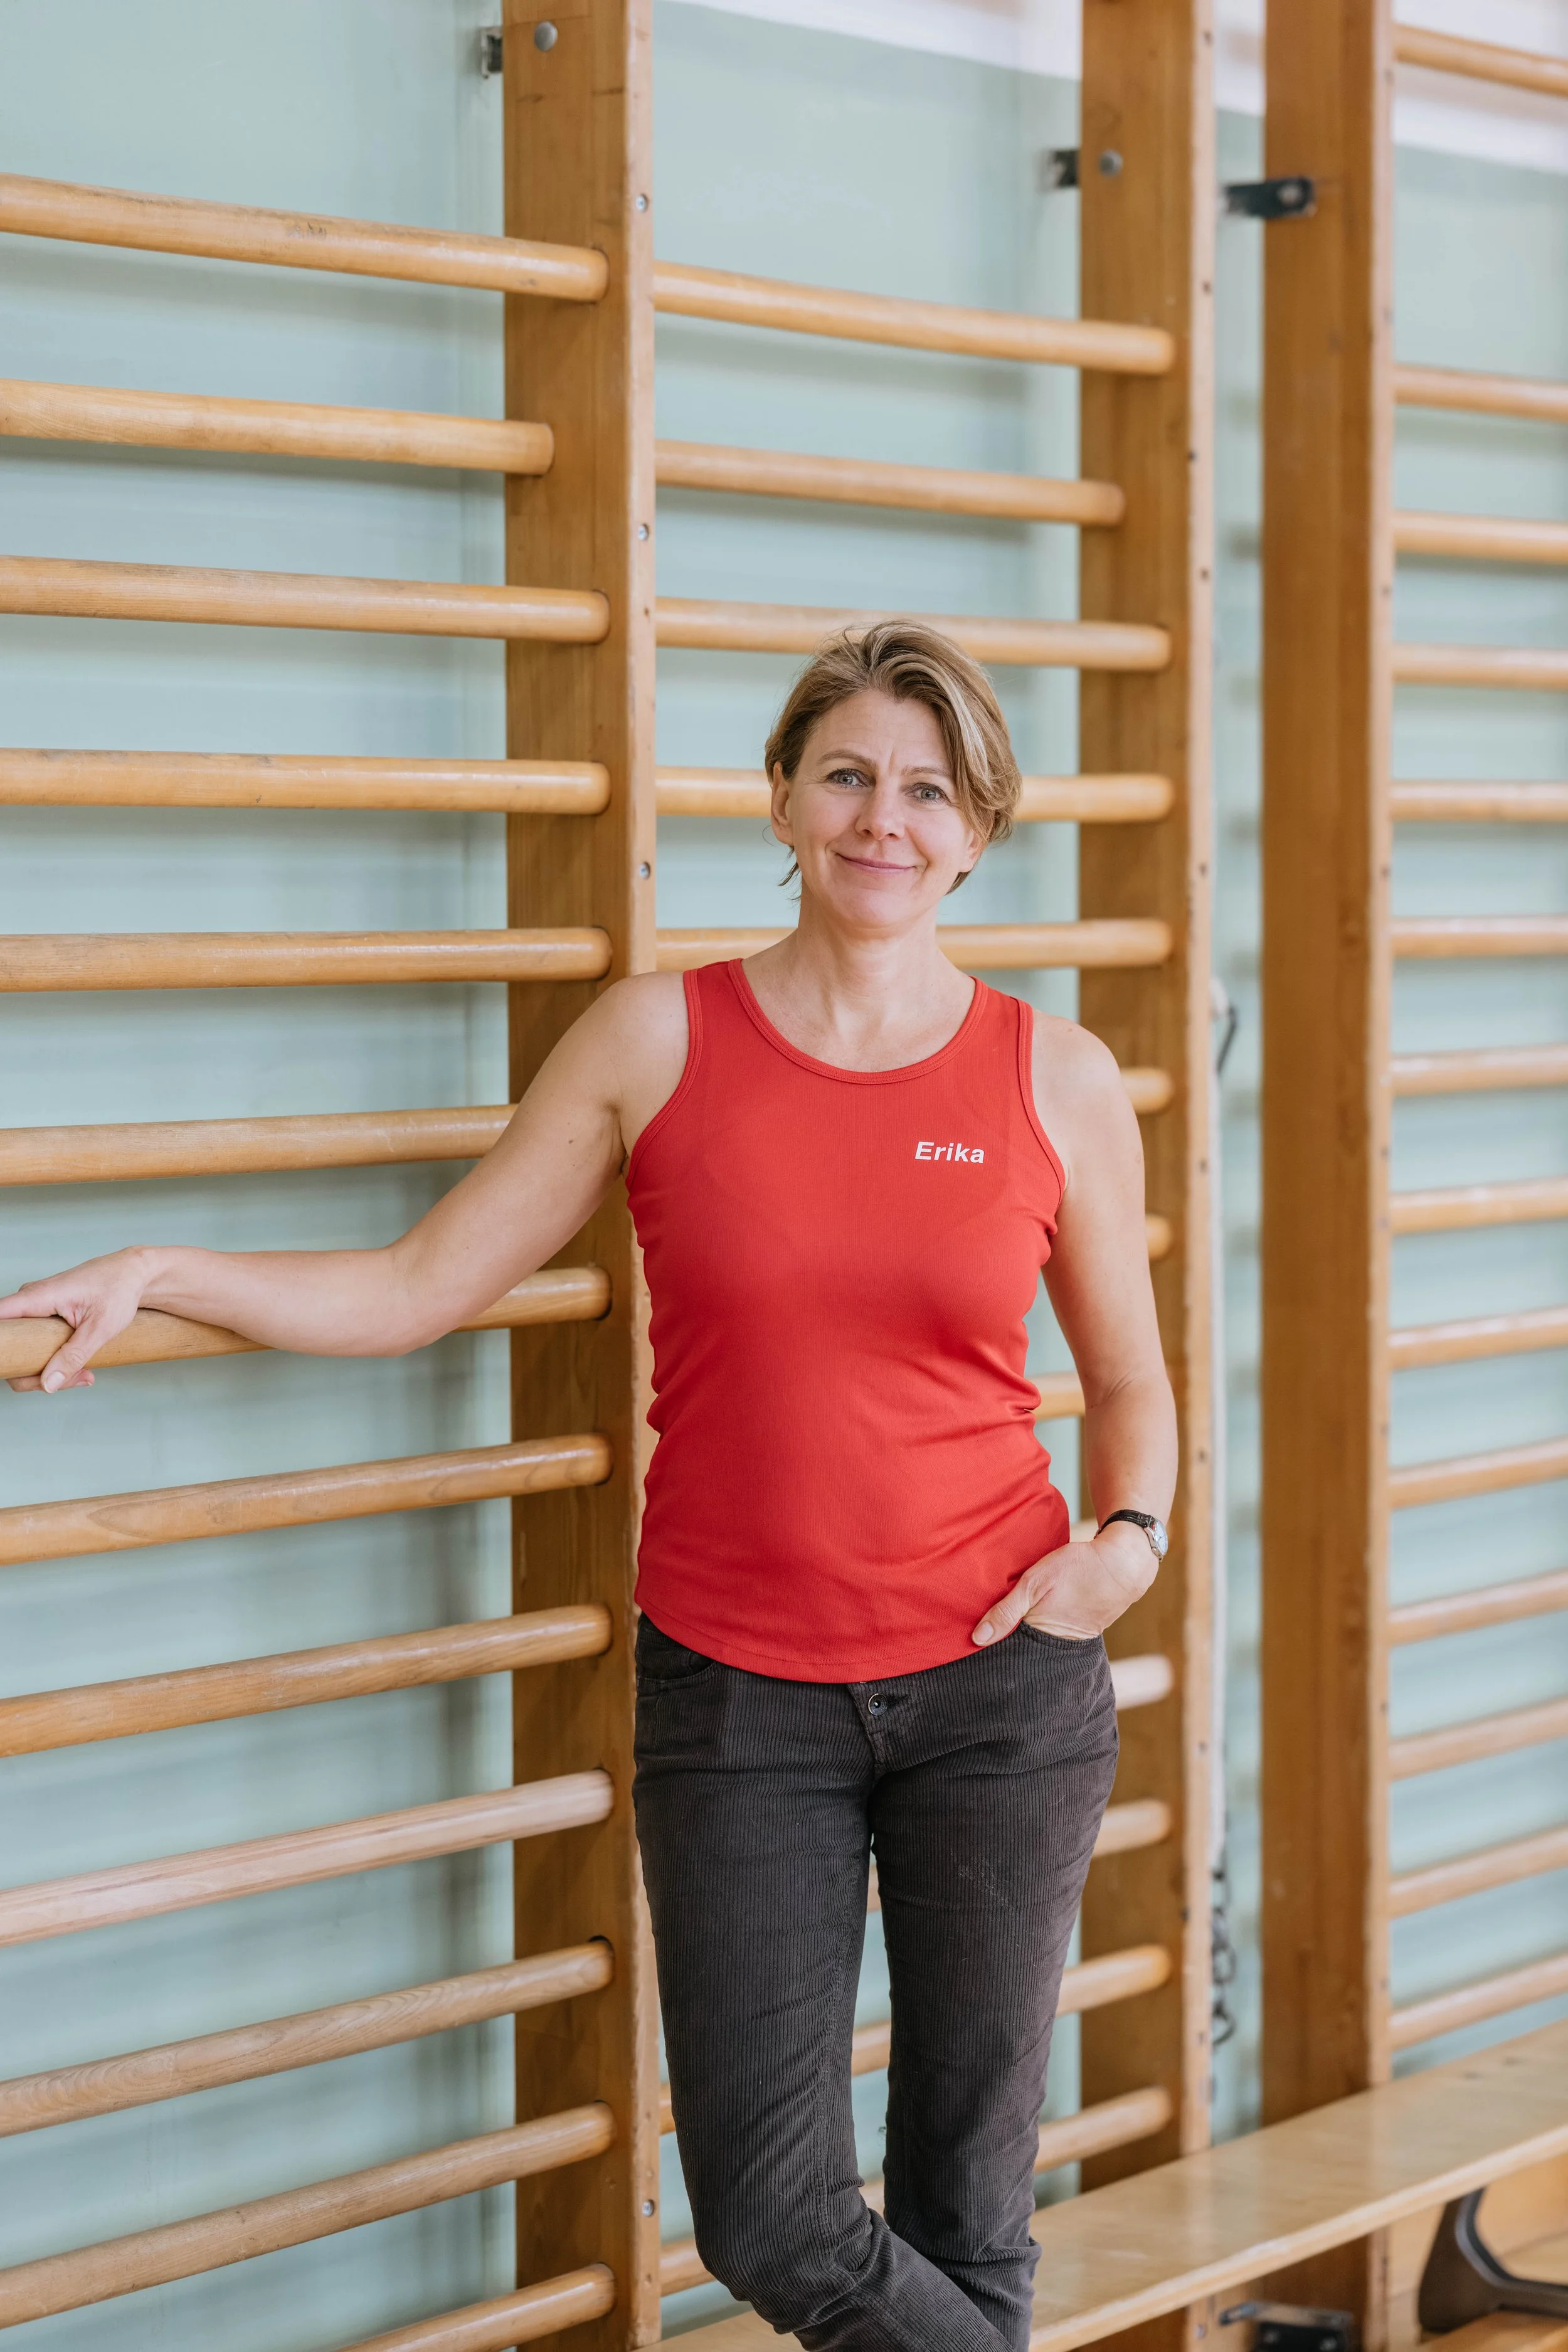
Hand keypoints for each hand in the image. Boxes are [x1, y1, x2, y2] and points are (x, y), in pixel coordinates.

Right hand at [0, 1247, 154, 1392]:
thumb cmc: (119, 1288)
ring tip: (85, 1374)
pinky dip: (57, 1362)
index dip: (3, 1348)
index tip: (17, 1366)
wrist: (134, 1274)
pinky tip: (81, 1369)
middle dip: (36, 1373)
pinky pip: (38, 1346)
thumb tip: (48, 1384)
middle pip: (12, 1348)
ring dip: (51, 1371)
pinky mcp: (45, 1318)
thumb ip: (73, 1356)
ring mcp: (36, 1310)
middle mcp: (30, 1301)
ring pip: (26, 1351)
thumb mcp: (100, 1327)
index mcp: (37, 1296)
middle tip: (73, 1379)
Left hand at [971, 1521, 1157, 1647]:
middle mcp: (1055, 1645)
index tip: (969, 1647)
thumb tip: (977, 1638)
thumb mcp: (1034, 1583)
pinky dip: (1042, 1629)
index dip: (991, 1649)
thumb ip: (1006, 1611)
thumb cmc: (1077, 1568)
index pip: (1008, 1653)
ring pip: (1038, 1643)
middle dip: (1006, 1646)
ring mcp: (1071, 1640)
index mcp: (1041, 1636)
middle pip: (1023, 1651)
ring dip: (1024, 1636)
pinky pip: (1054, 1635)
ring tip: (1005, 1629)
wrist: (1123, 1564)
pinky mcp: (1081, 1631)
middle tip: (984, 1639)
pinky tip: (1035, 1618)